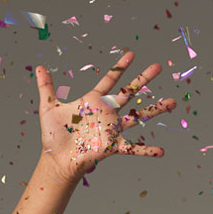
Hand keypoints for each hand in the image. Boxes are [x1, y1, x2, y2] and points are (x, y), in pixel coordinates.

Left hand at [35, 51, 176, 179]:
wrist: (56, 159)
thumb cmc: (53, 135)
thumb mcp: (48, 108)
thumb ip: (46, 88)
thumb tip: (39, 67)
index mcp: (94, 102)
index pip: (110, 80)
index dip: (120, 67)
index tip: (131, 54)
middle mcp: (107, 112)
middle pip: (129, 92)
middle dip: (143, 79)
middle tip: (158, 66)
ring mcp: (112, 129)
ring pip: (138, 116)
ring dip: (155, 110)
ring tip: (173, 102)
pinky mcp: (113, 145)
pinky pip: (133, 148)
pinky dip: (147, 150)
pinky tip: (162, 152)